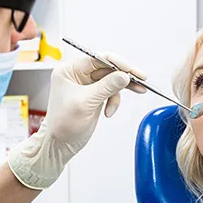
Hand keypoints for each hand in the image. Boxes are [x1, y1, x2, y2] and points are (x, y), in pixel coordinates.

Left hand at [9, 53, 145, 188]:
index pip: (97, 58)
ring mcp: (87, 85)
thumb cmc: (63, 124)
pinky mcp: (94, 95)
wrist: (60, 144)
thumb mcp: (86, 103)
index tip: (131, 71)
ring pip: (112, 79)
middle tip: (142, 79)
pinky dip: (115, 100)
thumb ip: (106, 87)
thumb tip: (124, 75)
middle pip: (107, 67)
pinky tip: (110, 111)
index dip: (117, 63)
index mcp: (69, 70)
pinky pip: (111, 91)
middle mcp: (78, 74)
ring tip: (140, 90)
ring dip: (124, 87)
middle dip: (125, 75)